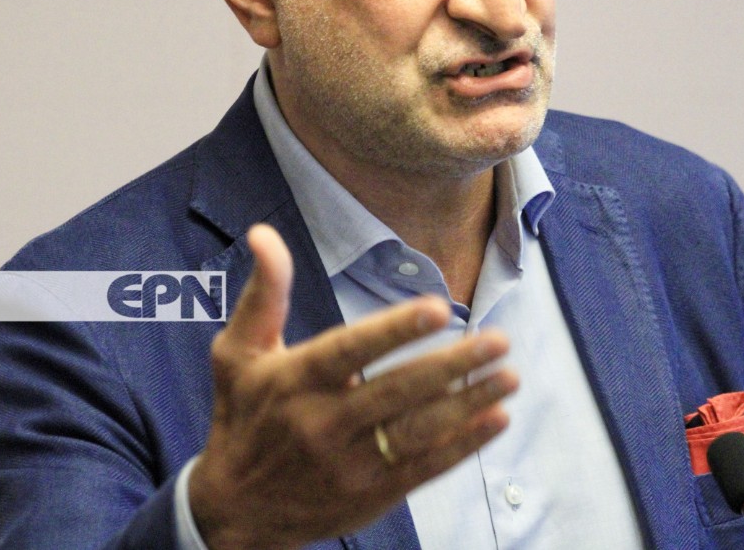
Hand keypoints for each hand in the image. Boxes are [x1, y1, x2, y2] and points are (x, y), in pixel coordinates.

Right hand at [189, 224, 516, 549]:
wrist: (235, 510)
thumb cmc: (242, 415)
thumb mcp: (238, 352)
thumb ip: (263, 293)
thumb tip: (264, 233)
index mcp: (294, 381)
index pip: (350, 351)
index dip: (394, 330)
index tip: (438, 309)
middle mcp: (323, 424)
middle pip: (397, 391)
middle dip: (452, 364)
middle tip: (498, 340)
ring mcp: (350, 464)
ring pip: (418, 431)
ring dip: (469, 403)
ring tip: (509, 376)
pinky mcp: (371, 495)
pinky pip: (424, 468)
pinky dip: (463, 445)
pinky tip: (495, 419)